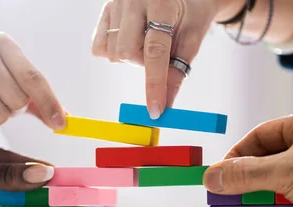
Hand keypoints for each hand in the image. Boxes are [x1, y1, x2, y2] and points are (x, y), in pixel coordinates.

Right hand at [91, 0, 234, 116]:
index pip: (155, 51)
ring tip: (145, 43)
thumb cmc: (191, 11)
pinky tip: (129, 41)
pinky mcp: (105, 8)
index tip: (156, 110)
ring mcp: (115, 2)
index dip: (155, 84)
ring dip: (130, 59)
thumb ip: (178, 69)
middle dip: (142, 64)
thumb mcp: (192, 36)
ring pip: (112, 52)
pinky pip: (99, 45)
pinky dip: (114, 52)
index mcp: (162, 2)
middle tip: (157, 54)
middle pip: (126, 53)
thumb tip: (166, 105)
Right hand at [203, 109, 292, 206]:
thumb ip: (246, 175)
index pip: (258, 136)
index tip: (220, 177)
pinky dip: (289, 204)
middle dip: (252, 179)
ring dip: (269, 196)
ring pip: (286, 178)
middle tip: (233, 198)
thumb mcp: (285, 174)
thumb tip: (209, 176)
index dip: (236, 156)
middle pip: (271, 158)